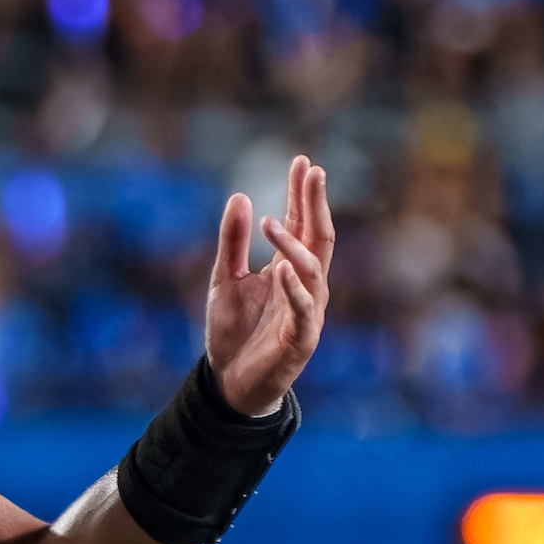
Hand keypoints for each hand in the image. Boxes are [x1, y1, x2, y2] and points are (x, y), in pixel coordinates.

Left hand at [204, 155, 333, 415]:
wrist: (228, 382)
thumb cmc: (234, 331)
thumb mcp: (224, 279)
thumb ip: (233, 242)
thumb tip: (240, 196)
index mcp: (290, 269)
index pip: (302, 224)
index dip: (302, 194)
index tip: (302, 161)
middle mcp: (306, 286)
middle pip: (318, 238)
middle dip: (315, 205)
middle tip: (312, 171)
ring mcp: (307, 312)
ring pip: (311, 271)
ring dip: (293, 245)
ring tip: (271, 223)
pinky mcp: (301, 339)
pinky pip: (303, 310)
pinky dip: (294, 289)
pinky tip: (280, 268)